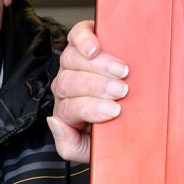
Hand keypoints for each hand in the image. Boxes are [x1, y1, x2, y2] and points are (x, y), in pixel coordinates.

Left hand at [48, 20, 129, 162]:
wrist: (129, 116)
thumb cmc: (111, 128)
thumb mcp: (89, 148)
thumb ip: (69, 145)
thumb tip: (54, 122)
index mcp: (67, 111)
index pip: (70, 108)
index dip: (91, 108)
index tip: (115, 110)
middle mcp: (66, 86)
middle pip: (68, 82)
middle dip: (96, 86)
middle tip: (121, 90)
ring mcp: (72, 63)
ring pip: (71, 60)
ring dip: (98, 66)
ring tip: (121, 71)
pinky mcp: (81, 41)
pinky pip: (75, 35)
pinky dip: (84, 39)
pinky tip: (96, 47)